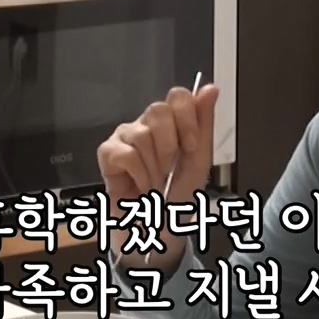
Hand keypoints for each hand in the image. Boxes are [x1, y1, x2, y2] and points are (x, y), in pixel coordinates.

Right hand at [97, 83, 219, 270]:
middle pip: (158, 110)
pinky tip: (140, 187)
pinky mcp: (107, 153)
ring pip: (141, 134)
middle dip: (170, 145)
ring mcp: (125, 136)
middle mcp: (147, 124)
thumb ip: (204, 124)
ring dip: (154, 167)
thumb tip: (210, 87)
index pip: (178, 96)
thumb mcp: (199, 162)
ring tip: (154, 182)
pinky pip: (125, 153)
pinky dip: (139, 175)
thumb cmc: (178, 198)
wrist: (158, 231)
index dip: (187, 118)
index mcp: (173, 123)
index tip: (191, 147)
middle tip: (170, 169)